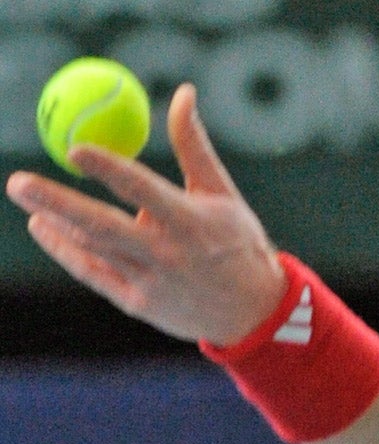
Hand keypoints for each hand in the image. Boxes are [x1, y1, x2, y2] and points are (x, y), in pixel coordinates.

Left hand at [6, 83, 285, 345]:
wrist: (253, 312)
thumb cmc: (237, 243)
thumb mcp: (222, 194)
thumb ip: (193, 146)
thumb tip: (183, 93)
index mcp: (191, 222)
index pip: (142, 190)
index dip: (107, 168)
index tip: (75, 149)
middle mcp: (168, 254)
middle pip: (102, 225)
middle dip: (57, 203)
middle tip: (18, 181)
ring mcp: (151, 282)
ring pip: (93, 248)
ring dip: (57, 223)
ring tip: (28, 196)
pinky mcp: (139, 304)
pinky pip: (94, 275)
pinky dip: (66, 251)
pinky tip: (45, 229)